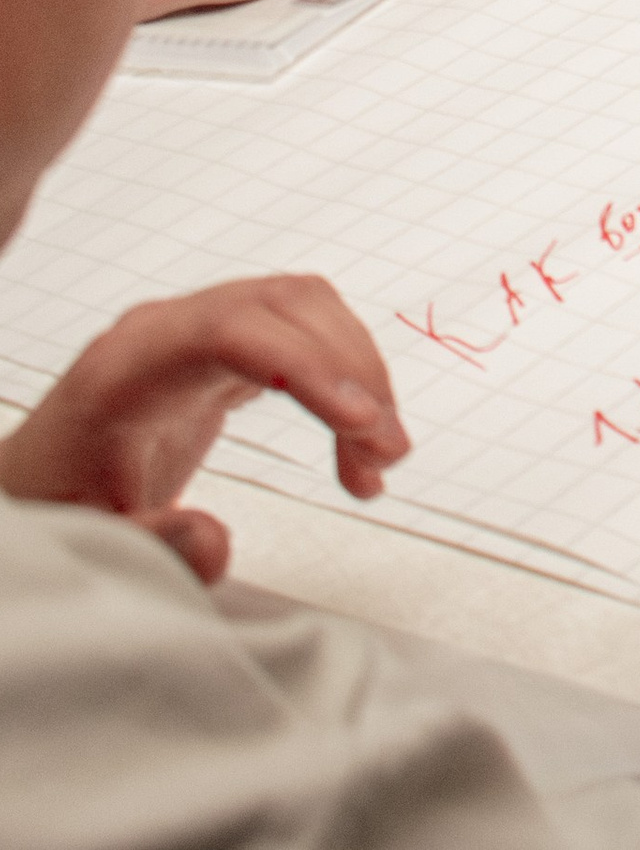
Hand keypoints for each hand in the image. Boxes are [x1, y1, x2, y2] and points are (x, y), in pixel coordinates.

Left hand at [0, 277, 409, 583]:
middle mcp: (167, 330)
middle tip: (388, 449)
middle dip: (353, 372)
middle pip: (286, 308)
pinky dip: (342, 385)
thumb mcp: (80, 541)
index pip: (231, 329)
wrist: (28, 486)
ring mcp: (198, 332)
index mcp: (127, 364)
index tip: (360, 420)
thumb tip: (215, 540)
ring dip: (359, 375)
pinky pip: (303, 339)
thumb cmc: (48, 506)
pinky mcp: (222, 351)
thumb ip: (145, 547)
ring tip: (379, 455)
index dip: (306, 363)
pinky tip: (354, 445)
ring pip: (306, 313)